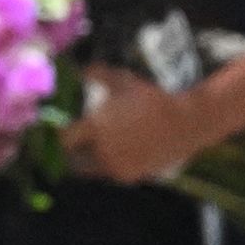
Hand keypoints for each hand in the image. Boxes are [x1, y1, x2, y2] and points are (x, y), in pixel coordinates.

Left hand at [64, 67, 201, 183]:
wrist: (185, 122)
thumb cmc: (151, 98)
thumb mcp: (123, 81)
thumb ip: (97, 74)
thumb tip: (79, 68)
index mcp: (95, 128)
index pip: (63, 139)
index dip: (59, 134)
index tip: (59, 130)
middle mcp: (102, 151)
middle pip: (72, 160)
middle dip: (70, 152)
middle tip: (73, 143)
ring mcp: (116, 167)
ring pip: (90, 169)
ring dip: (87, 161)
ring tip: (91, 148)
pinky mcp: (129, 177)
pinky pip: (108, 174)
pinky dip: (106, 166)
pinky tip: (112, 153)